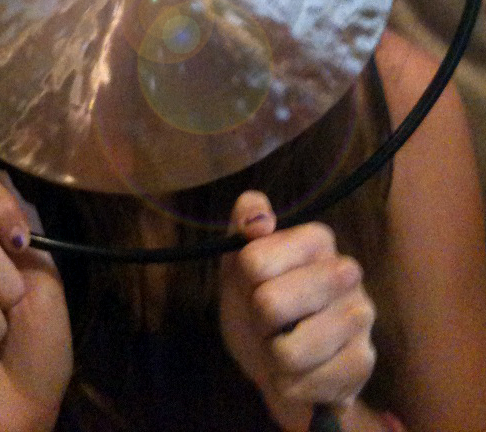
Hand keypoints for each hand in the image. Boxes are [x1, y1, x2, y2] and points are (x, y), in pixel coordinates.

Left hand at [219, 192, 375, 431]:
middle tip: (267, 321)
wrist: (280, 360)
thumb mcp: (238, 261)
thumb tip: (259, 217)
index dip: (243, 285)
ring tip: (282, 346)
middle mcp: (347, 270)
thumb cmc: (257, 300)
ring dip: (272, 358)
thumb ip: (243, 224)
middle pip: (269, 304)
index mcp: (316, 238)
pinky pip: (308, 382)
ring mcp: (361, 316)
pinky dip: (292, 385)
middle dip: (257, 322)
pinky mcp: (364, 361)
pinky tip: (300, 371)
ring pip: (288, 351)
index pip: (254, 261)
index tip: (253, 286)